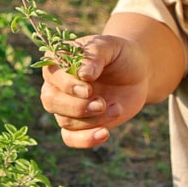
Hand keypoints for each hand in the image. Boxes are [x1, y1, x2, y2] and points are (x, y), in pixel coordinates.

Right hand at [39, 33, 150, 147]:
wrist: (136, 73)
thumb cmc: (119, 54)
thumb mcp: (110, 46)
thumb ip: (95, 54)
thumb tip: (83, 75)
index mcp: (58, 61)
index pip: (52, 75)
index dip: (68, 85)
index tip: (89, 89)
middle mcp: (57, 85)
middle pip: (51, 101)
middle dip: (77, 107)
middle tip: (101, 103)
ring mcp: (66, 106)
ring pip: (65, 121)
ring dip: (92, 119)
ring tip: (115, 108)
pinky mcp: (79, 124)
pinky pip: (71, 138)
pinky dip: (86, 140)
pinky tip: (105, 134)